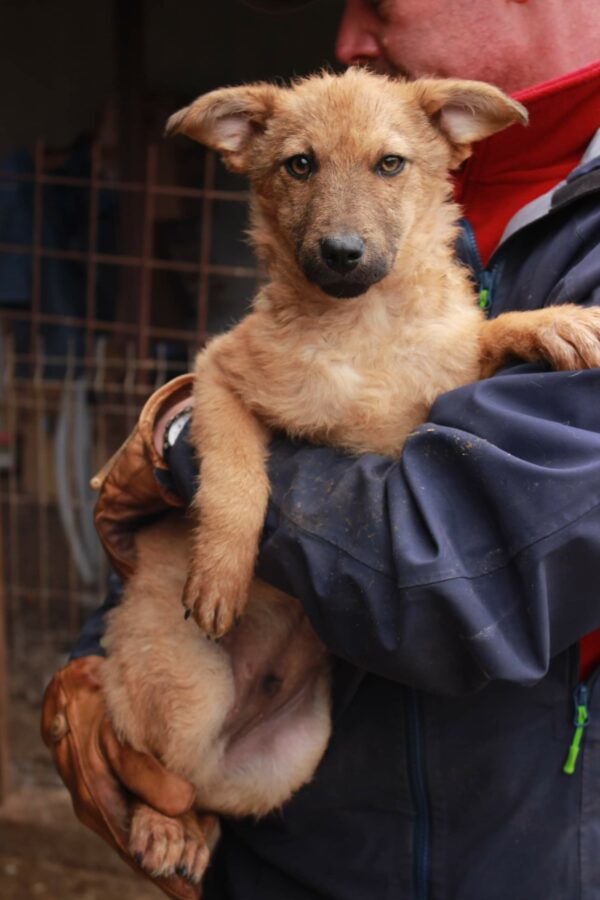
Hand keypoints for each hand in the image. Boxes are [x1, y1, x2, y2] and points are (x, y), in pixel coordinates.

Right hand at [41, 656, 218, 898]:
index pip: (137, 851)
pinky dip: (171, 815)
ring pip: (149, 826)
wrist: (73, 684)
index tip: (193, 895)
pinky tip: (197, 815)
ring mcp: (111, 794)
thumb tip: (185, 801)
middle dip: (175, 861)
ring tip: (207, 853)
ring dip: (176, 838)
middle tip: (204, 879)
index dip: (165, 875)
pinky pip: (147, 807)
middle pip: (145, 844)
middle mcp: (104, 807)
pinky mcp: (121, 780)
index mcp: (98, 804)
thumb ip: (146, 772)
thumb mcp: (114, 741)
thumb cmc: (92, 709)